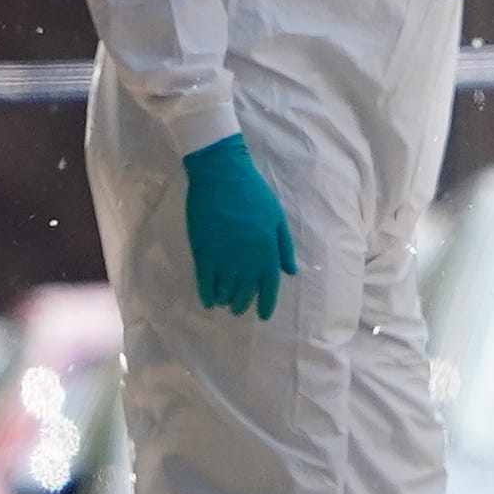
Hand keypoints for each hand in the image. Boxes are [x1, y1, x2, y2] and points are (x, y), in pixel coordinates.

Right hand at [180, 134, 292, 317]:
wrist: (222, 177)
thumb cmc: (253, 194)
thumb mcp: (277, 218)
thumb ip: (283, 247)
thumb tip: (290, 272)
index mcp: (267, 251)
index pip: (270, 286)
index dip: (267, 303)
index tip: (264, 316)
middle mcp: (247, 261)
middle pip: (246, 292)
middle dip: (243, 303)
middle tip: (240, 309)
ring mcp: (224, 259)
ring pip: (225, 291)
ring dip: (226, 300)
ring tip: (226, 304)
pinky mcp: (203, 254)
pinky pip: (205, 283)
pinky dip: (207, 295)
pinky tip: (209, 301)